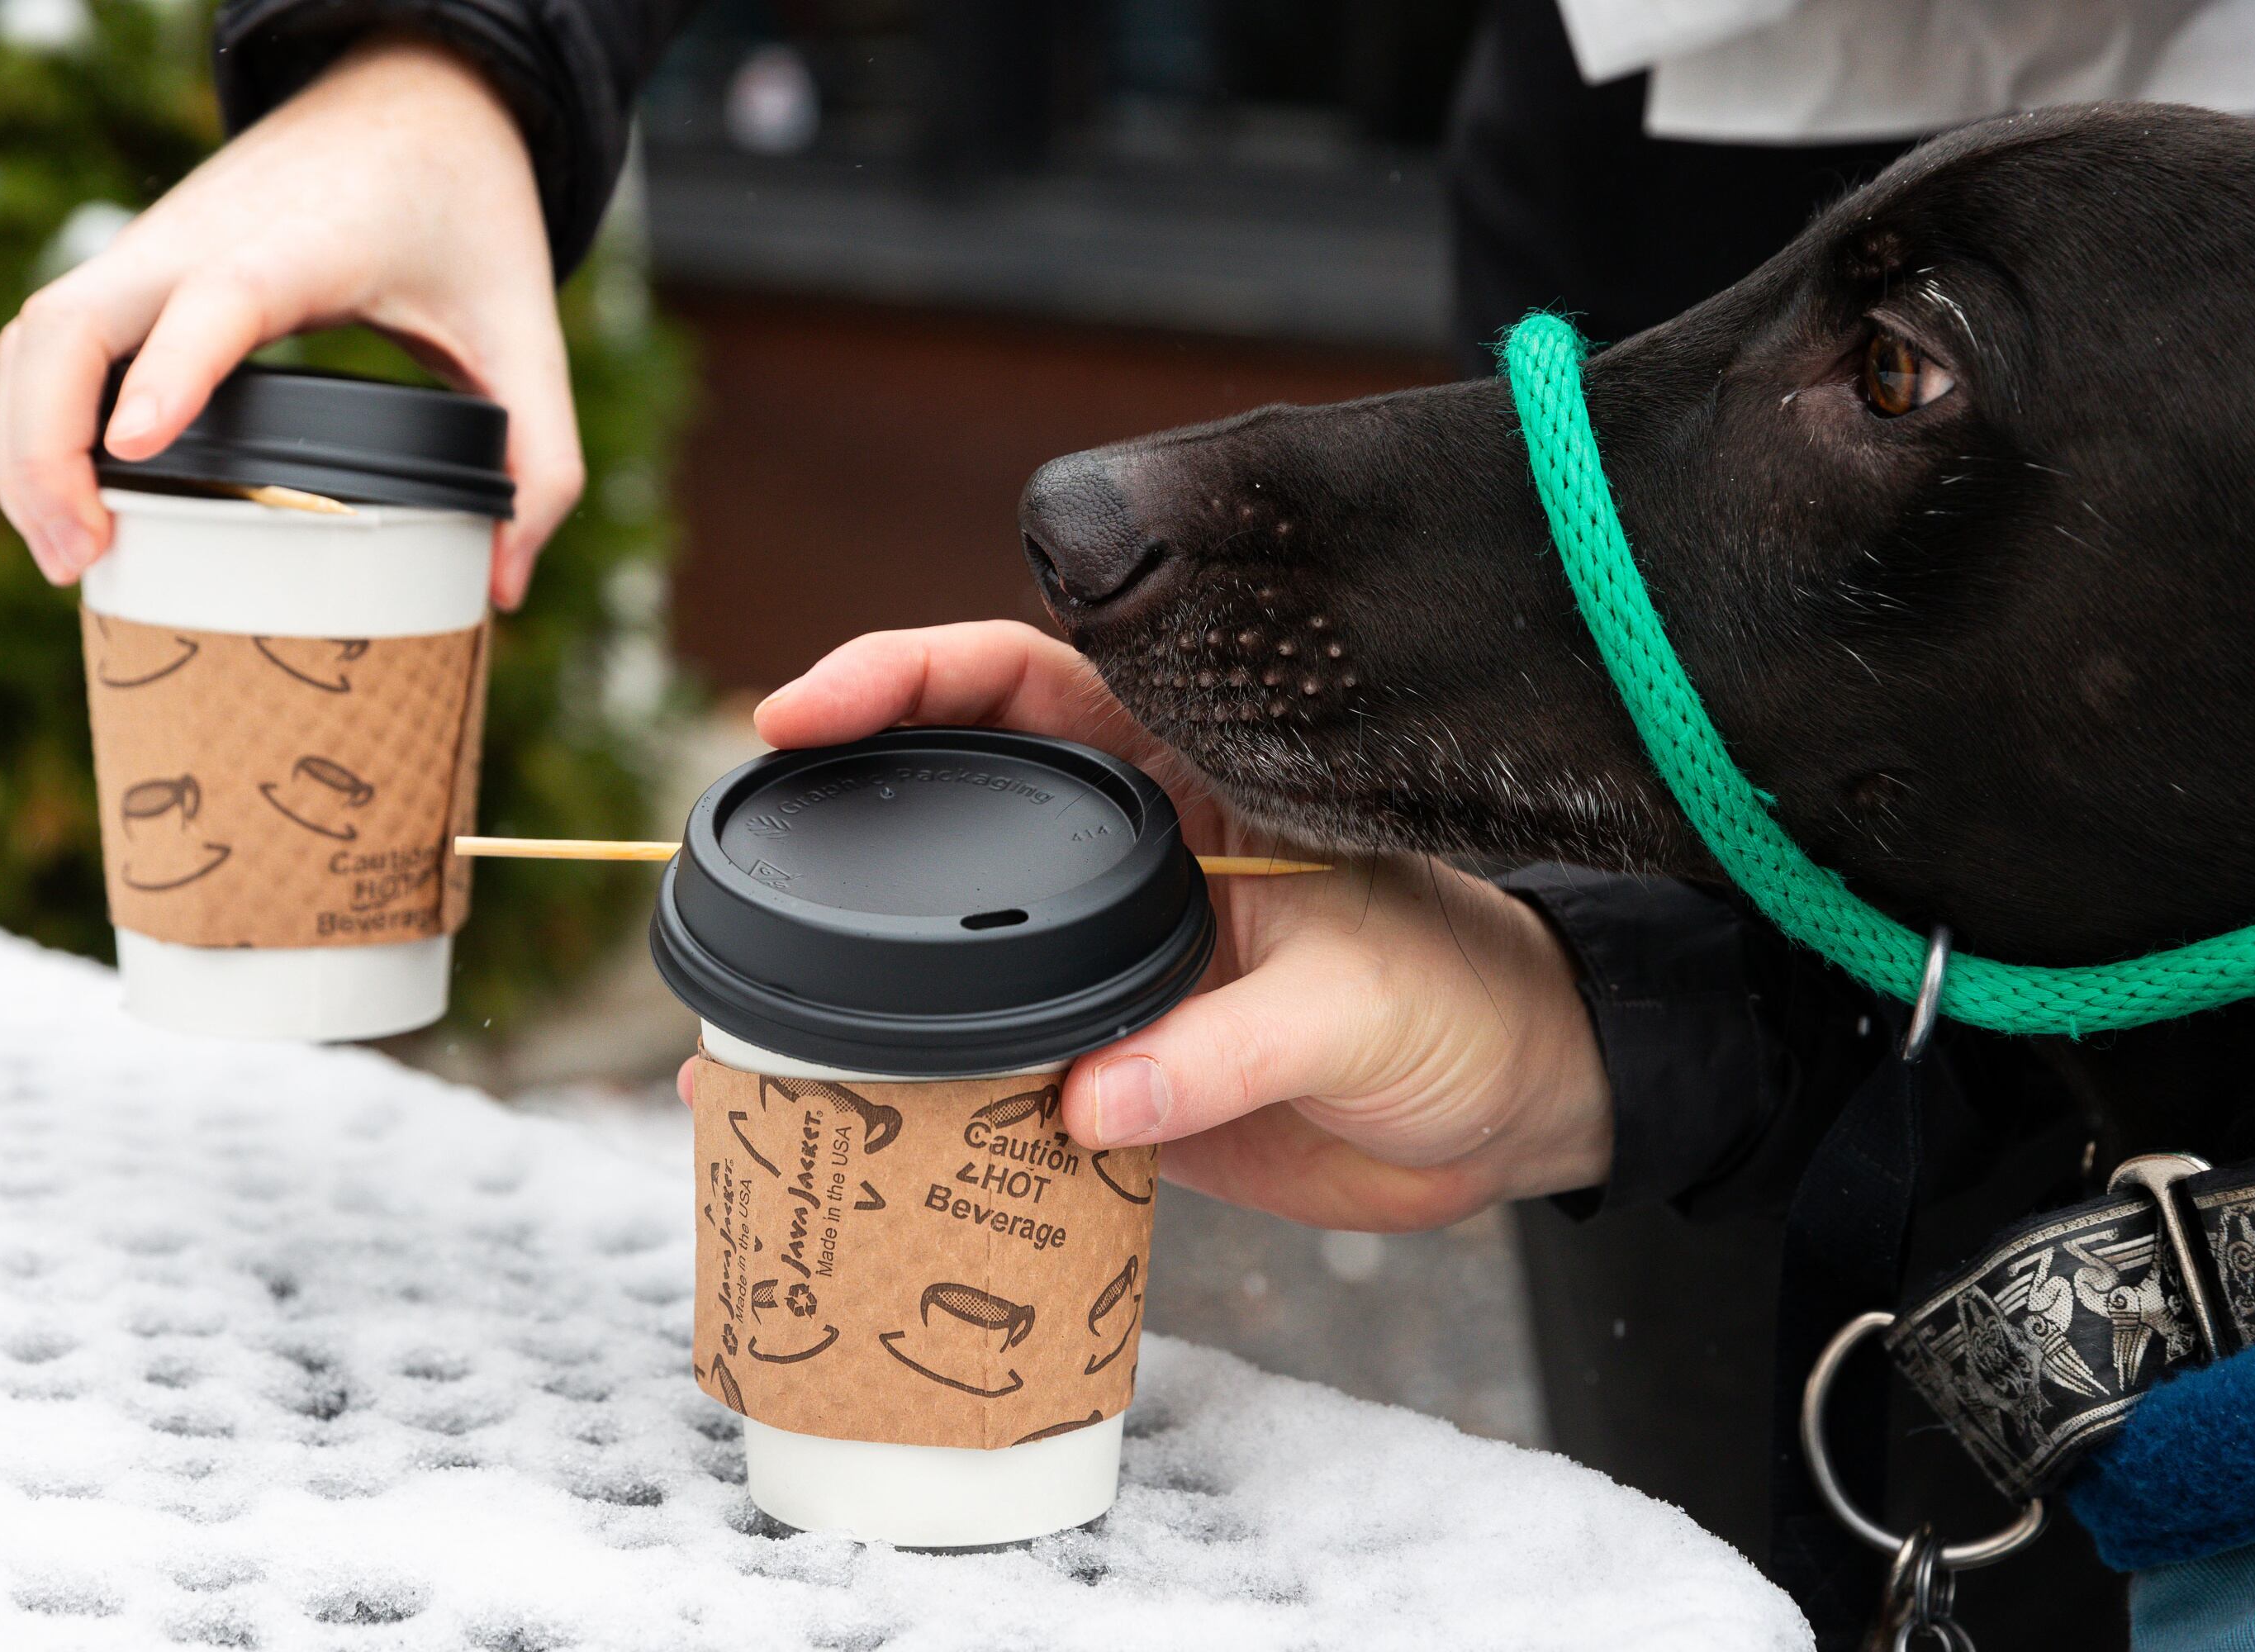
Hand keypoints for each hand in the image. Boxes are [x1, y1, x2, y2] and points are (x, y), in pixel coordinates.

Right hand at [0, 33, 576, 608]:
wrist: (413, 101)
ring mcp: (155, 248)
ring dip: (25, 443)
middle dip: (46, 448)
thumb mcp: (527, 330)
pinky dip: (37, 416)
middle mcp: (201, 240)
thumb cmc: (465, 212)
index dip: (170, 371)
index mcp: (303, 247)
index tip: (135, 448)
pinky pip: (51, 338)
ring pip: (37, 334)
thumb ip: (542, 459)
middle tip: (88, 560)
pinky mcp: (139, 265)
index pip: (214, 300)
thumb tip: (505, 583)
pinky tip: (67, 501)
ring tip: (72, 556)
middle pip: (68, 327)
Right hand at [678, 621, 1614, 1231]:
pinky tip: (835, 1127)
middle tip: (744, 835)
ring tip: (745, 1020)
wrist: (1510, 1118)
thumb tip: (1094, 1100)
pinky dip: (916, 1100)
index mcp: (1191, 777)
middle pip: (954, 804)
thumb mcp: (1361, 1004)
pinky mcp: (1105, 1064)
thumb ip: (1231, 1047)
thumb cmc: (1464, 1007)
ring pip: (952, 947)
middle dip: (845, 809)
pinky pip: (988, 1069)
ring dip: (857, 977)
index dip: (908, 675)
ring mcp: (1106, 961)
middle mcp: (1129, 856)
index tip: (805, 708)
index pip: (1026, 684)